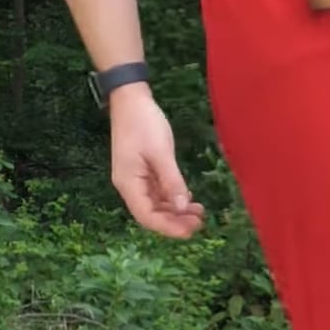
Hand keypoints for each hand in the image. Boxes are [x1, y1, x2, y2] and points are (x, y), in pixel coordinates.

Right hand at [107, 87, 207, 238]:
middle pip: (151, 213)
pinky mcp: (143, 170)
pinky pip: (157, 192)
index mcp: (128, 183)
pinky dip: (173, 198)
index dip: (168, 228)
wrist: (130, 98)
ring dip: (176, 211)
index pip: (147, 216)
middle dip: (175, 222)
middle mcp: (130, 185)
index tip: (190, 232)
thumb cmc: (143, 123)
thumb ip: (172, 182)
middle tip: (200, 223)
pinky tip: (189, 199)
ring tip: (199, 213)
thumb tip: (183, 209)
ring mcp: (136, 178)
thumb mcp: (161, 152)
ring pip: (156, 204)